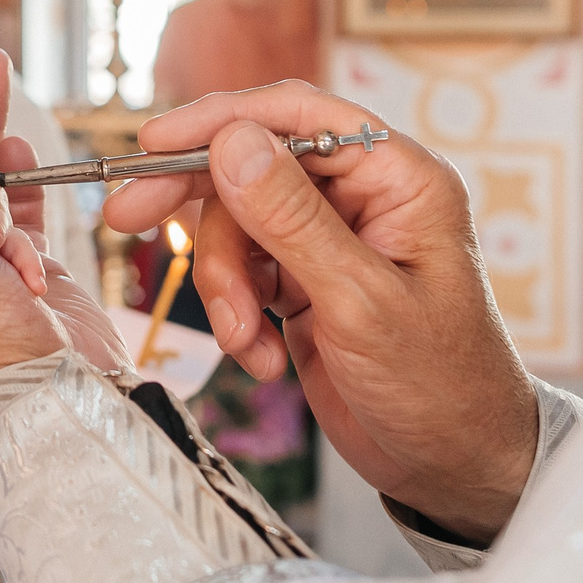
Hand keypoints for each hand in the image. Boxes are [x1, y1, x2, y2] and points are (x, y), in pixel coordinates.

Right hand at [102, 81, 537, 542]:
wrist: (454, 467)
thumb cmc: (441, 387)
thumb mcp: (360, 302)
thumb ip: (293, 219)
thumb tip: (233, 141)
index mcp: (399, 180)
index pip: (300, 114)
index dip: (222, 120)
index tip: (155, 143)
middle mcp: (365, 199)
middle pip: (255, 166)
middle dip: (198, 203)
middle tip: (129, 215)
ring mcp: (332, 242)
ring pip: (239, 225)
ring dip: (225, 285)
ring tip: (242, 338)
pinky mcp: (308, 284)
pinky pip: (245, 273)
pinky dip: (237, 314)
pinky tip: (260, 357)